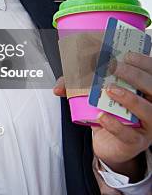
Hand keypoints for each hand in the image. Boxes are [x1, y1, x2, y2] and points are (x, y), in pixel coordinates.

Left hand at [53, 52, 151, 179]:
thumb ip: (75, 87)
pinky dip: (115, 125)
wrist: (108, 143)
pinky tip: (102, 116)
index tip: (126, 55)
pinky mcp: (136, 141)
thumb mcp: (92, 95)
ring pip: (148, 111)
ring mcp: (147, 126)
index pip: (151, 73)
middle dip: (135, 75)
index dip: (143, 62)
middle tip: (114, 67)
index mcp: (145, 91)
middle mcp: (151, 106)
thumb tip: (57, 88)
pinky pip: (130, 134)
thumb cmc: (107, 113)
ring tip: (109, 90)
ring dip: (129, 98)